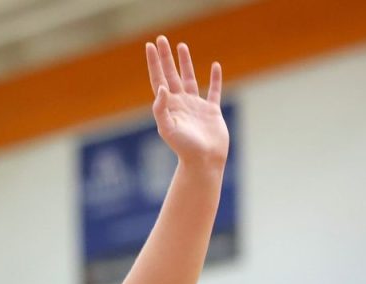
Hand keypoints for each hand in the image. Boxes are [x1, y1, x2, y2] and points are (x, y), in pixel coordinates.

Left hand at [146, 36, 226, 169]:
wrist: (204, 162)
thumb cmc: (184, 148)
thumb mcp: (168, 128)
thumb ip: (161, 108)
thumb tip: (161, 86)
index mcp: (169, 107)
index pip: (159, 79)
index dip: (154, 63)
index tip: (150, 46)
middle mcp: (181, 104)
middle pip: (171, 74)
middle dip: (166, 57)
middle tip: (161, 39)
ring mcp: (196, 107)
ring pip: (189, 79)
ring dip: (185, 63)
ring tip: (181, 46)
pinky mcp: (211, 112)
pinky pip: (213, 91)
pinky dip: (214, 79)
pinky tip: (215, 67)